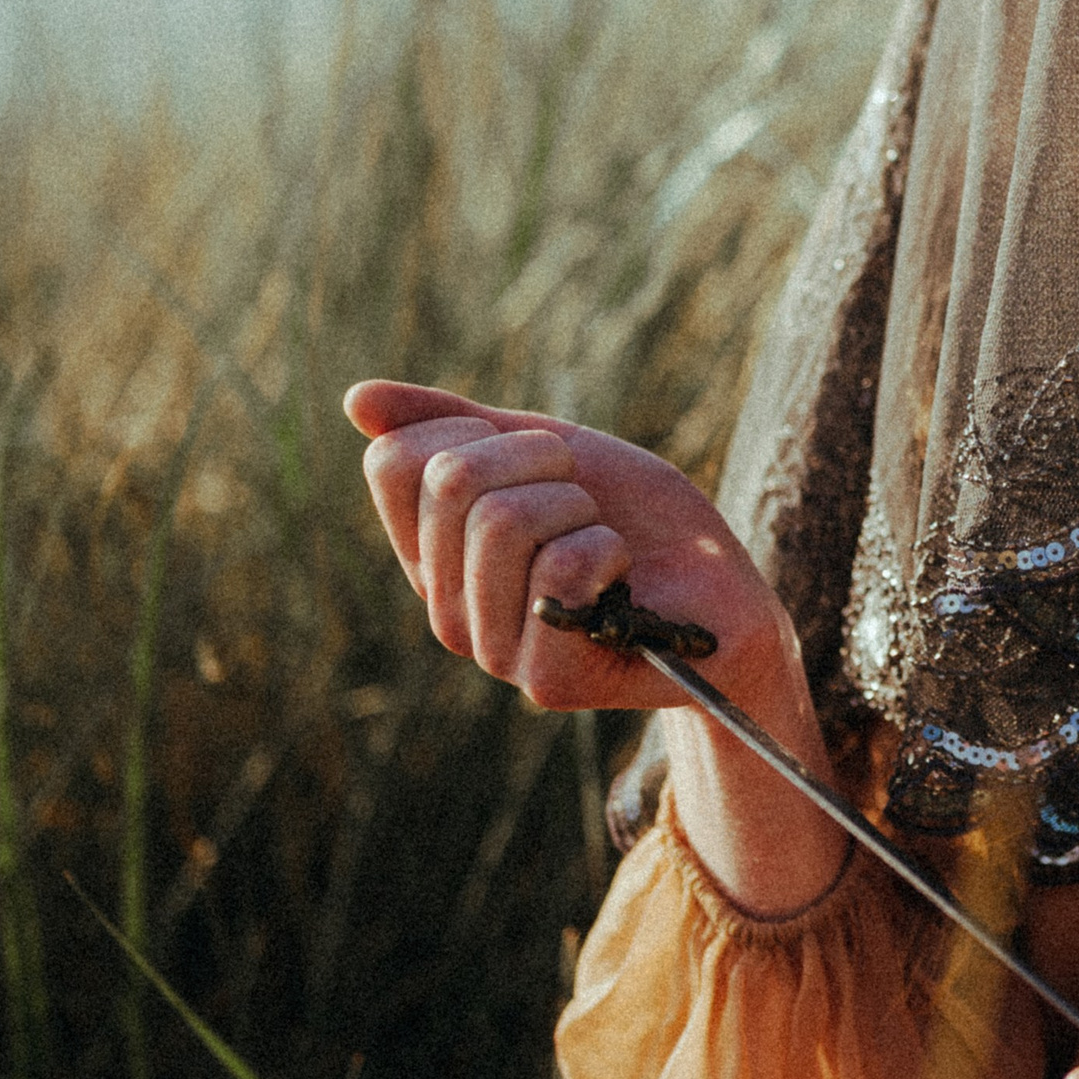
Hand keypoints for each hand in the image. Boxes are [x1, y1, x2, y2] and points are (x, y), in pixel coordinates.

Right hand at [344, 379, 842, 910]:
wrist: (723, 591)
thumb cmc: (637, 521)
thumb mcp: (547, 450)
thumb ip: (454, 424)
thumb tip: (355, 399)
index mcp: (432, 553)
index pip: (394, 462)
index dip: (477, 430)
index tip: (539, 457)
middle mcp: (445, 607)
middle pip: (451, 481)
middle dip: (542, 461)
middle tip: (584, 500)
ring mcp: (489, 648)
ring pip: (502, 520)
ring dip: (580, 507)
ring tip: (605, 542)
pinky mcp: (544, 678)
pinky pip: (560, 570)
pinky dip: (611, 550)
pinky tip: (626, 585)